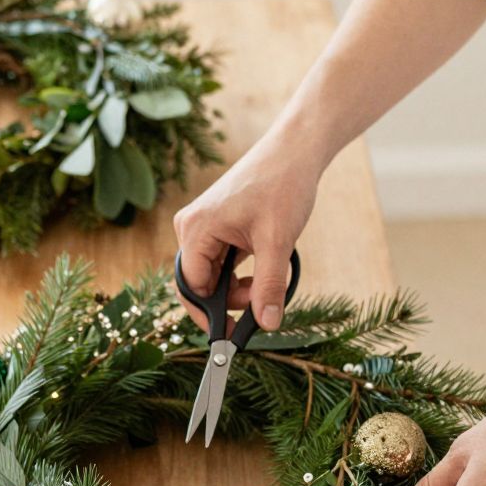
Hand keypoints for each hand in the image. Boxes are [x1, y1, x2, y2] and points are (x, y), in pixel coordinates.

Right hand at [173, 128, 321, 333]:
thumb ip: (269, 286)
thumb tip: (266, 324)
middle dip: (227, 300)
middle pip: (198, 284)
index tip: (235, 334)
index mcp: (196, 229)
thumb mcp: (278, 242)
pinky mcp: (216, 226)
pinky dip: (240, 274)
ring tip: (269, 280)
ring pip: (212, 275)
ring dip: (238, 287)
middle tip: (260, 307)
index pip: (192, 287)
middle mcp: (191, 227)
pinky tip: (265, 267)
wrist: (295, 151)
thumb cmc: (283, 186)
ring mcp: (202, 226)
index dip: (212, 314)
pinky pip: (220, 262)